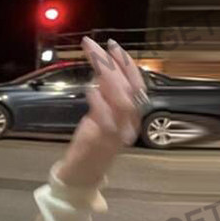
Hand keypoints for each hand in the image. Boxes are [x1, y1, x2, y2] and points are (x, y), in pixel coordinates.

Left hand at [56, 37, 146, 187]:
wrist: (83, 173)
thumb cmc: (92, 144)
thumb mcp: (100, 116)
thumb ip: (105, 97)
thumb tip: (102, 71)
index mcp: (132, 116)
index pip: (136, 84)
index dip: (127, 64)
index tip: (114, 46)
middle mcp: (130, 124)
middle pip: (130, 88)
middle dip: (116, 64)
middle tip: (100, 46)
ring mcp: (118, 133)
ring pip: (123, 101)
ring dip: (109, 77)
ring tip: (95, 60)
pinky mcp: (102, 142)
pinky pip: (105, 119)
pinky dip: (99, 101)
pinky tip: (89, 88)